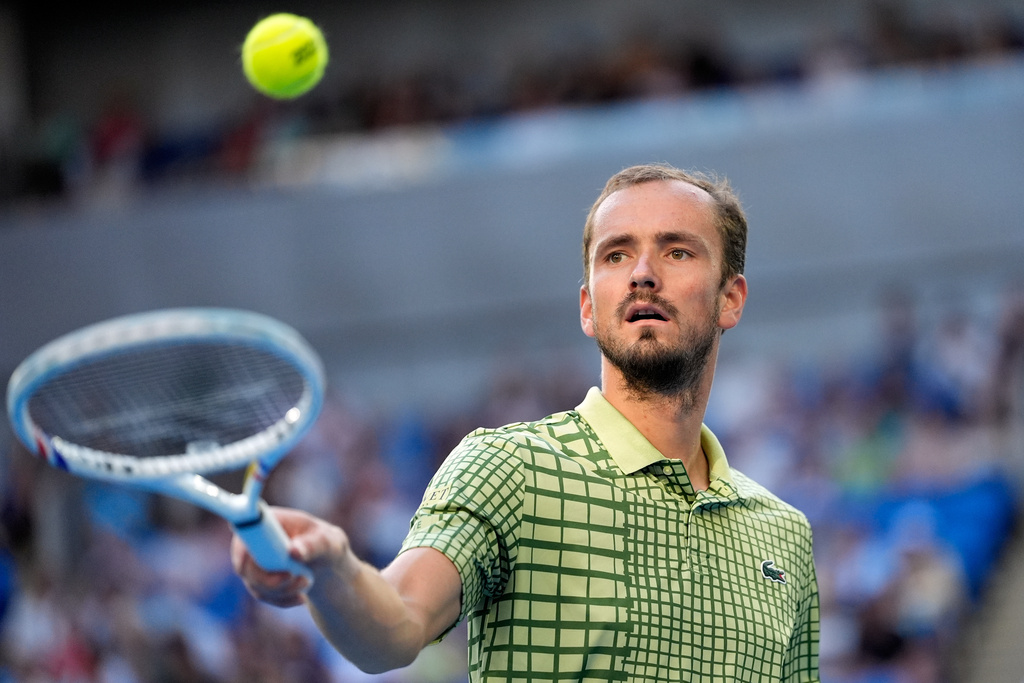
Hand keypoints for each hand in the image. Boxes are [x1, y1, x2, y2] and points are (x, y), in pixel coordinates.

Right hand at [231, 506, 349, 607]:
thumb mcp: (326, 541)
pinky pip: (263, 595)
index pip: (244, 535)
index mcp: (266, 521)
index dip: (247, 553)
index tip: (272, 564)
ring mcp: (252, 562)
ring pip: (256, 584)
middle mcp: (252, 540)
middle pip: (245, 567)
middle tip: (298, 579)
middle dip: (271, 580)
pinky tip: (300, 597)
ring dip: (281, 590)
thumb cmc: (325, 542)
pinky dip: (283, 599)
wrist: (326, 558)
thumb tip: (293, 551)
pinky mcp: (256, 579)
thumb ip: (312, 544)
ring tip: (306, 583)